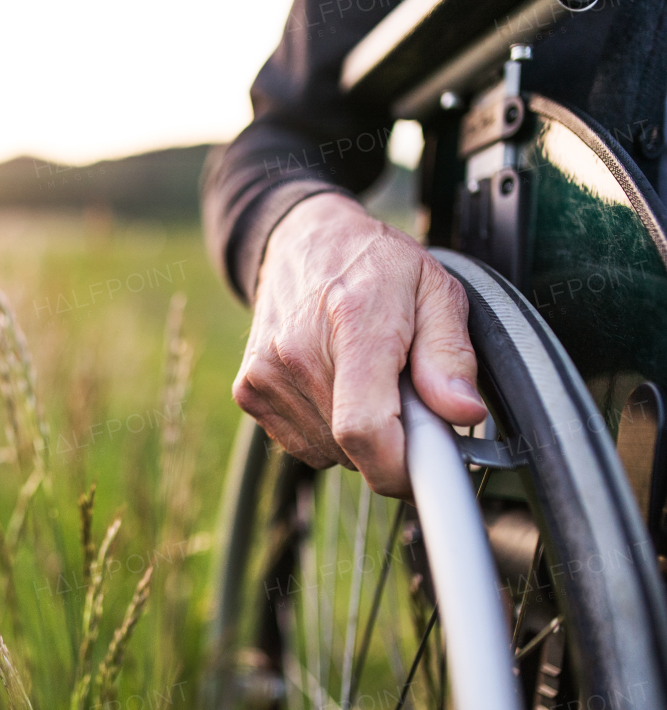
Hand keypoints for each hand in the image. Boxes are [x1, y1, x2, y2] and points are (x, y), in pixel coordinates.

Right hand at [233, 192, 486, 497]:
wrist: (302, 240)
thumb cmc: (374, 264)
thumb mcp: (435, 289)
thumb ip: (451, 354)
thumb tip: (462, 412)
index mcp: (354, 322)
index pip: (365, 428)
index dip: (399, 467)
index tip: (426, 468)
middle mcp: (298, 352)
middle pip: (352, 448)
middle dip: (391, 440)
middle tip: (404, 396)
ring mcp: (266, 373)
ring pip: (328, 452)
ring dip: (357, 437)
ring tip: (365, 381)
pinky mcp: (248, 390)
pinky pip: (301, 444)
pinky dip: (326, 431)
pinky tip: (333, 387)